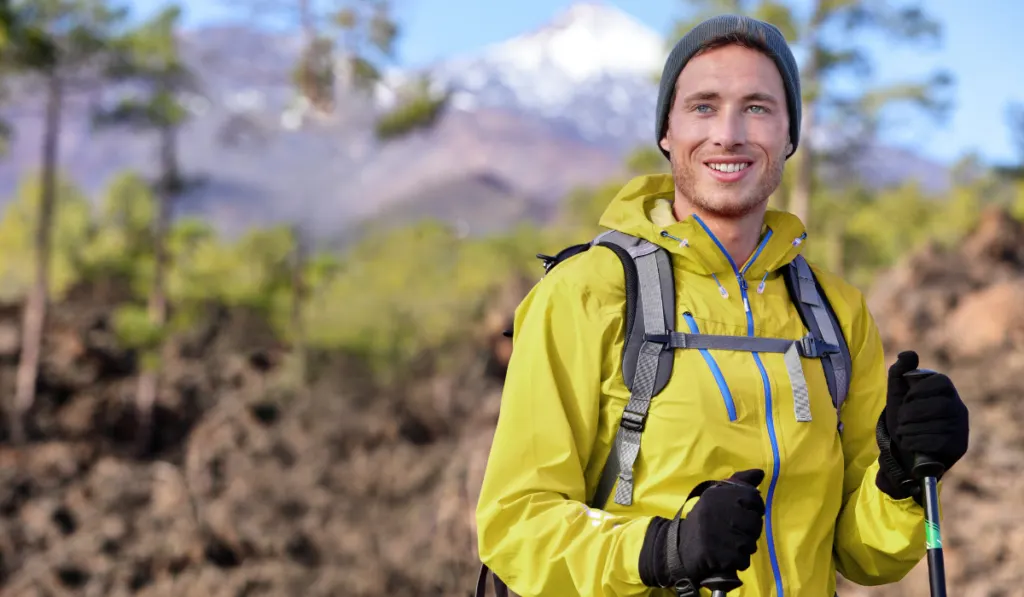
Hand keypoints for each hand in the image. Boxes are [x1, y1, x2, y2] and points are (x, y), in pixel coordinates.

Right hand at [639, 469, 765, 588]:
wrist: (679, 547)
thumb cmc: (704, 521)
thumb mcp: (717, 498)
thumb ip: (740, 484)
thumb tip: (760, 472)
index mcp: (716, 494)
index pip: (752, 497)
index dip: (755, 507)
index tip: (745, 513)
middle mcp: (717, 510)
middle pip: (755, 522)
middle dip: (749, 531)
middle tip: (733, 532)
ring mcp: (717, 533)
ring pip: (751, 543)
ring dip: (743, 548)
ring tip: (728, 545)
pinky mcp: (718, 555)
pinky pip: (743, 560)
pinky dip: (737, 561)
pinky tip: (725, 556)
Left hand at [878, 351, 968, 499]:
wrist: (903, 452)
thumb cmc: (903, 419)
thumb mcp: (897, 395)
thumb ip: (899, 372)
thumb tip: (907, 353)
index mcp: (946, 392)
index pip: (941, 381)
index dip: (919, 390)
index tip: (906, 399)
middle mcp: (959, 408)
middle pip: (939, 405)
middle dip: (912, 413)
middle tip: (901, 419)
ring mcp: (961, 428)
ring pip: (937, 425)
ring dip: (910, 429)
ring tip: (903, 432)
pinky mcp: (959, 446)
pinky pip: (938, 442)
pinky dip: (916, 442)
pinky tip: (908, 443)